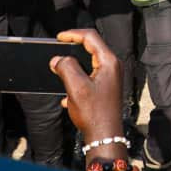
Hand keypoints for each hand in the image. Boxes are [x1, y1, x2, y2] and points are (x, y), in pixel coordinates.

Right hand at [50, 29, 123, 144]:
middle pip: (91, 48)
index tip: (59, 37)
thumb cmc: (94, 113)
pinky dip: (77, 80)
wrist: (105, 136)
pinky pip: (89, 76)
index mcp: (109, 62)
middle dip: (73, 49)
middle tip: (58, 50)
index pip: (91, 37)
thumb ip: (66, 68)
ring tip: (60, 71)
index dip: (73, 34)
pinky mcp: (106, 87)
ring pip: (89, 63)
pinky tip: (67, 95)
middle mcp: (112, 67)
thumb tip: (58, 60)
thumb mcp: (76, 87)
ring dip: (73, 67)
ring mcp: (110, 77)